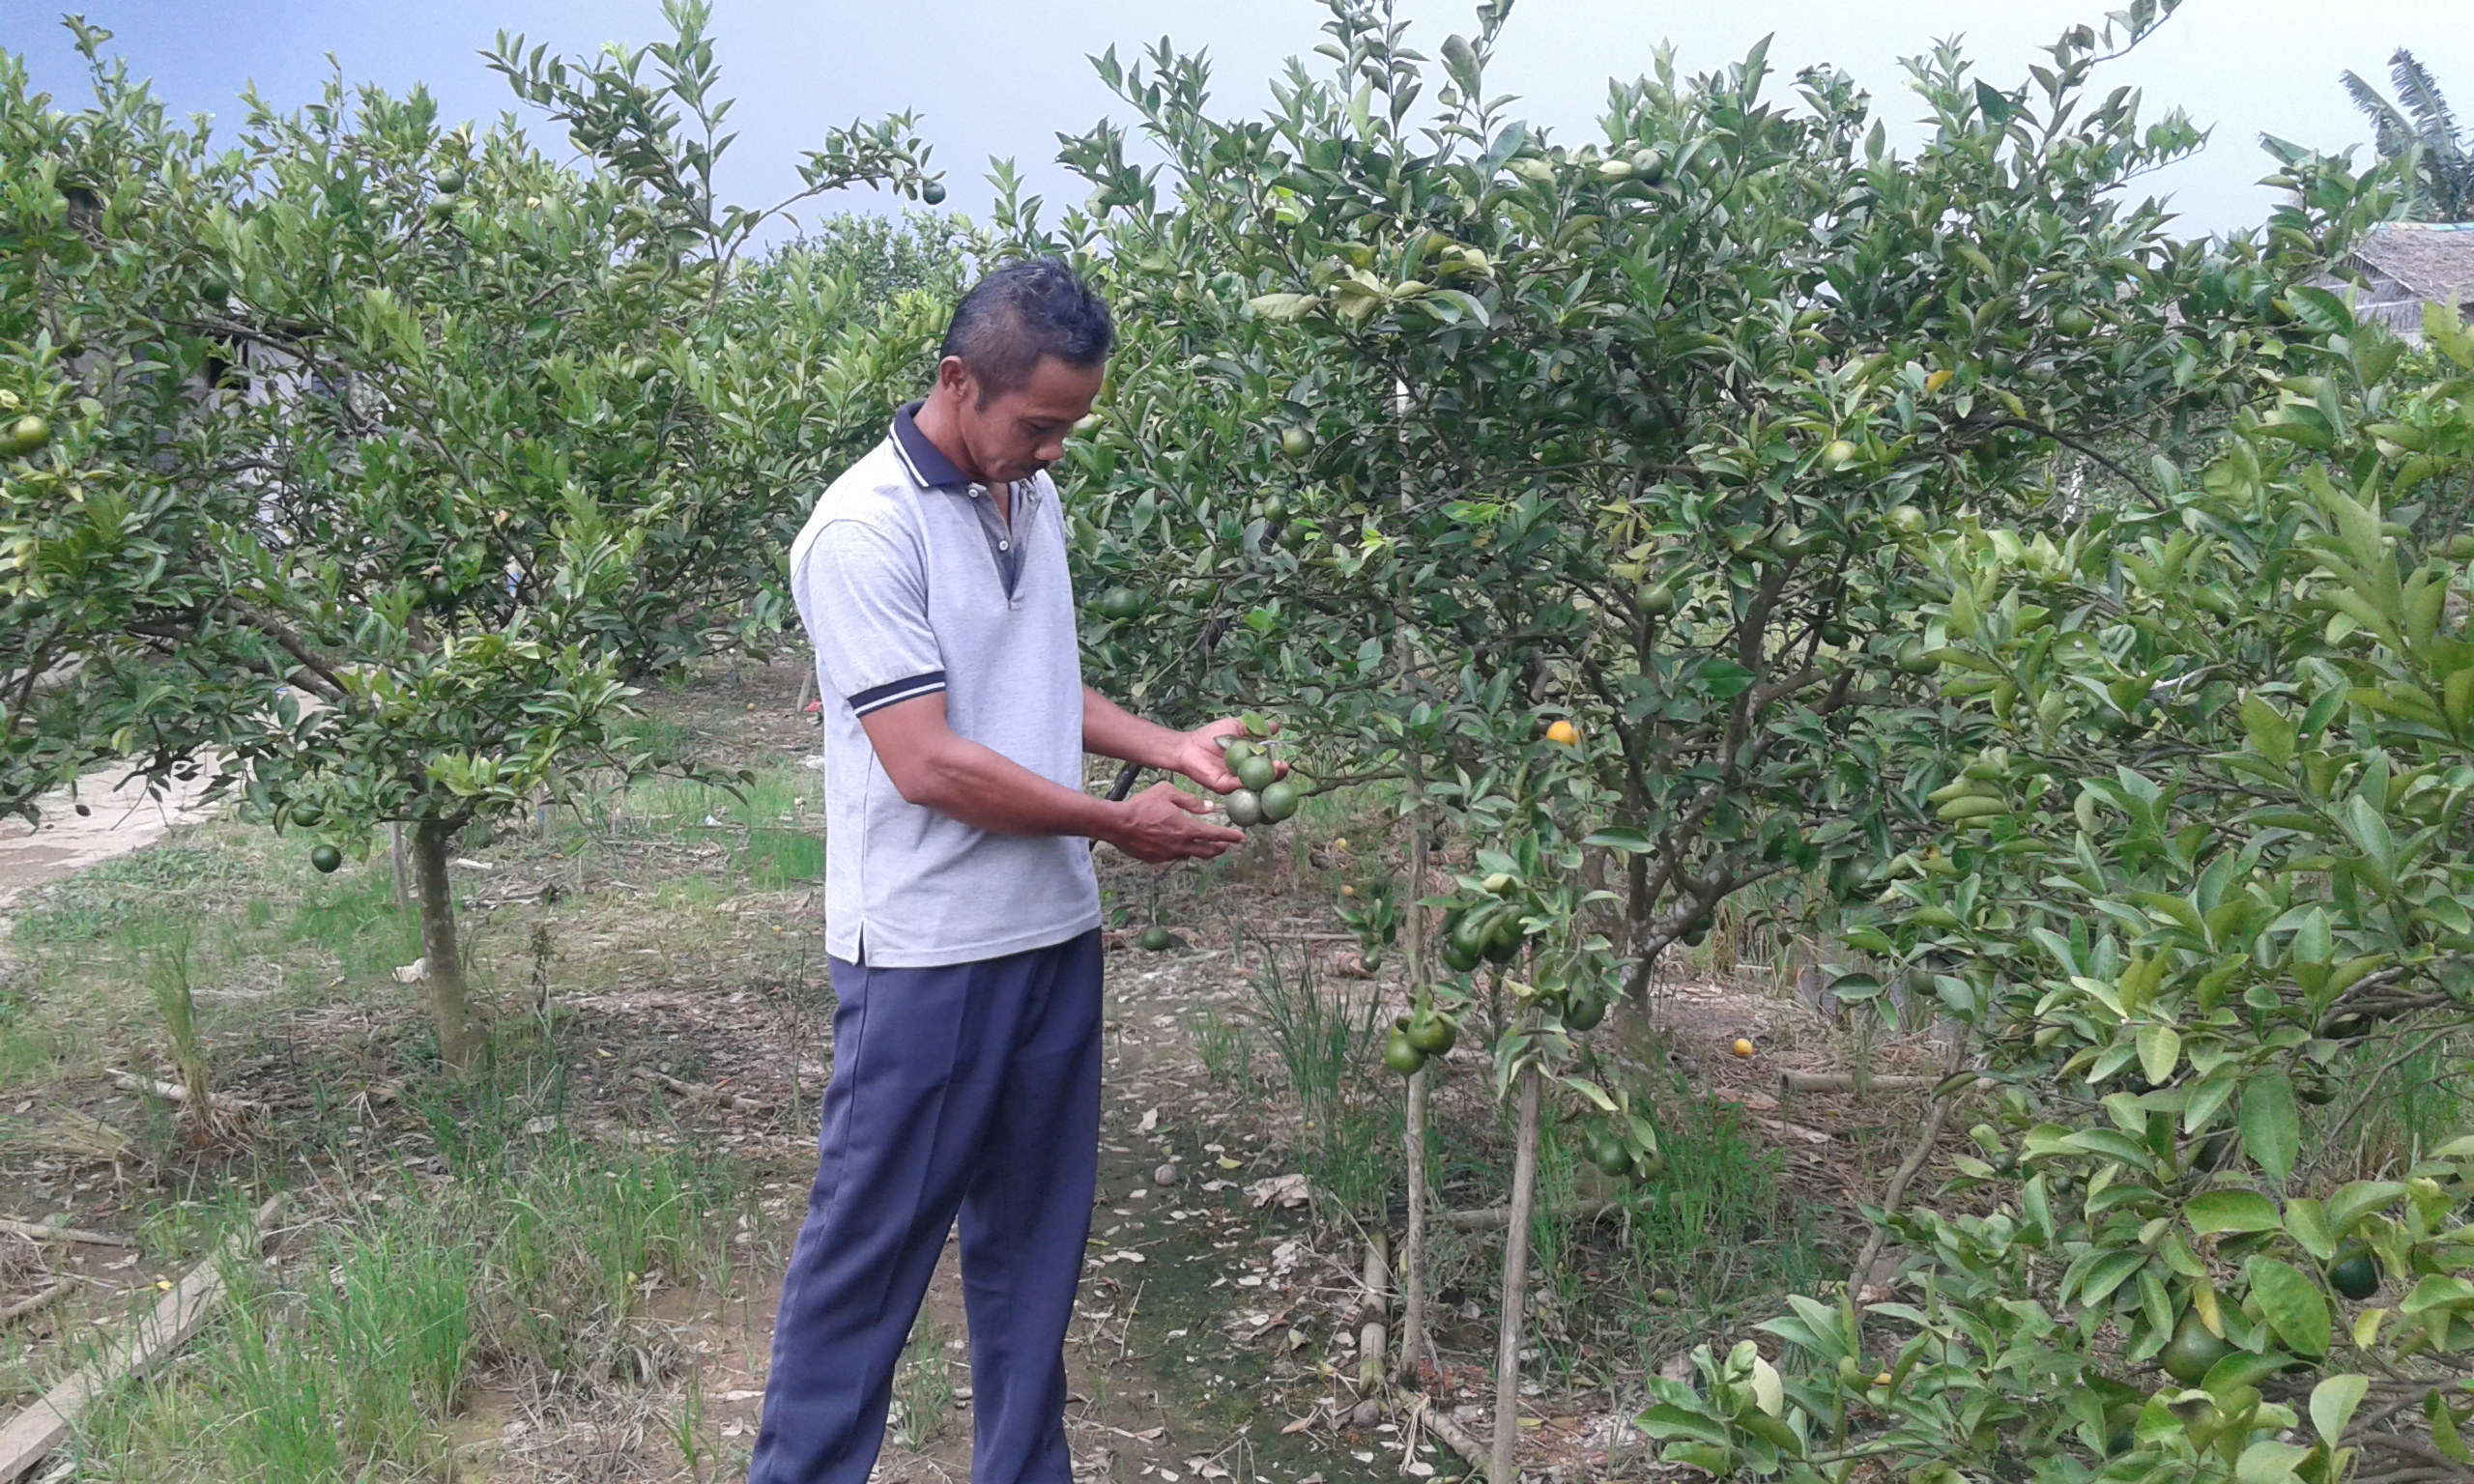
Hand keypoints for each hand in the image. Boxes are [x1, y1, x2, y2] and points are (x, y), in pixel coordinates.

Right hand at [1105, 782, 1245, 862]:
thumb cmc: (1142, 805)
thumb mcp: (1168, 793)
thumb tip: (1209, 807)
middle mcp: (1180, 845)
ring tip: (1202, 844)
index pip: (1215, 835)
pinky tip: (1176, 843)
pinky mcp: (1156, 859)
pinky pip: (1173, 855)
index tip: (1241, 838)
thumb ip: (1191, 801)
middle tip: (1225, 845)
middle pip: (1207, 851)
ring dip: (1198, 849)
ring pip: (1190, 854)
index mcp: (1186, 829)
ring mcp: (1168, 854)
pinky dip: (1179, 849)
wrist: (1118, 824)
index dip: (1230, 837)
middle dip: (1219, 848)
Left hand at [1173, 717, 1284, 794]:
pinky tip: (1257, 775)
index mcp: (1249, 762)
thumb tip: (1276, 726)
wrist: (1189, 745)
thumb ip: (1256, 728)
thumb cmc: (1211, 736)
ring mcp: (1234, 782)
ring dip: (1267, 780)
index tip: (1284, 762)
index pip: (1267, 767)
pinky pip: (1239, 785)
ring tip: (1276, 771)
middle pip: (1265, 780)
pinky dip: (1249, 781)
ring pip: (1254, 785)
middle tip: (1283, 767)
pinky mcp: (1224, 786)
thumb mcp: (1237, 727)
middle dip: (1277, 775)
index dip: (1277, 767)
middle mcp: (1244, 774)